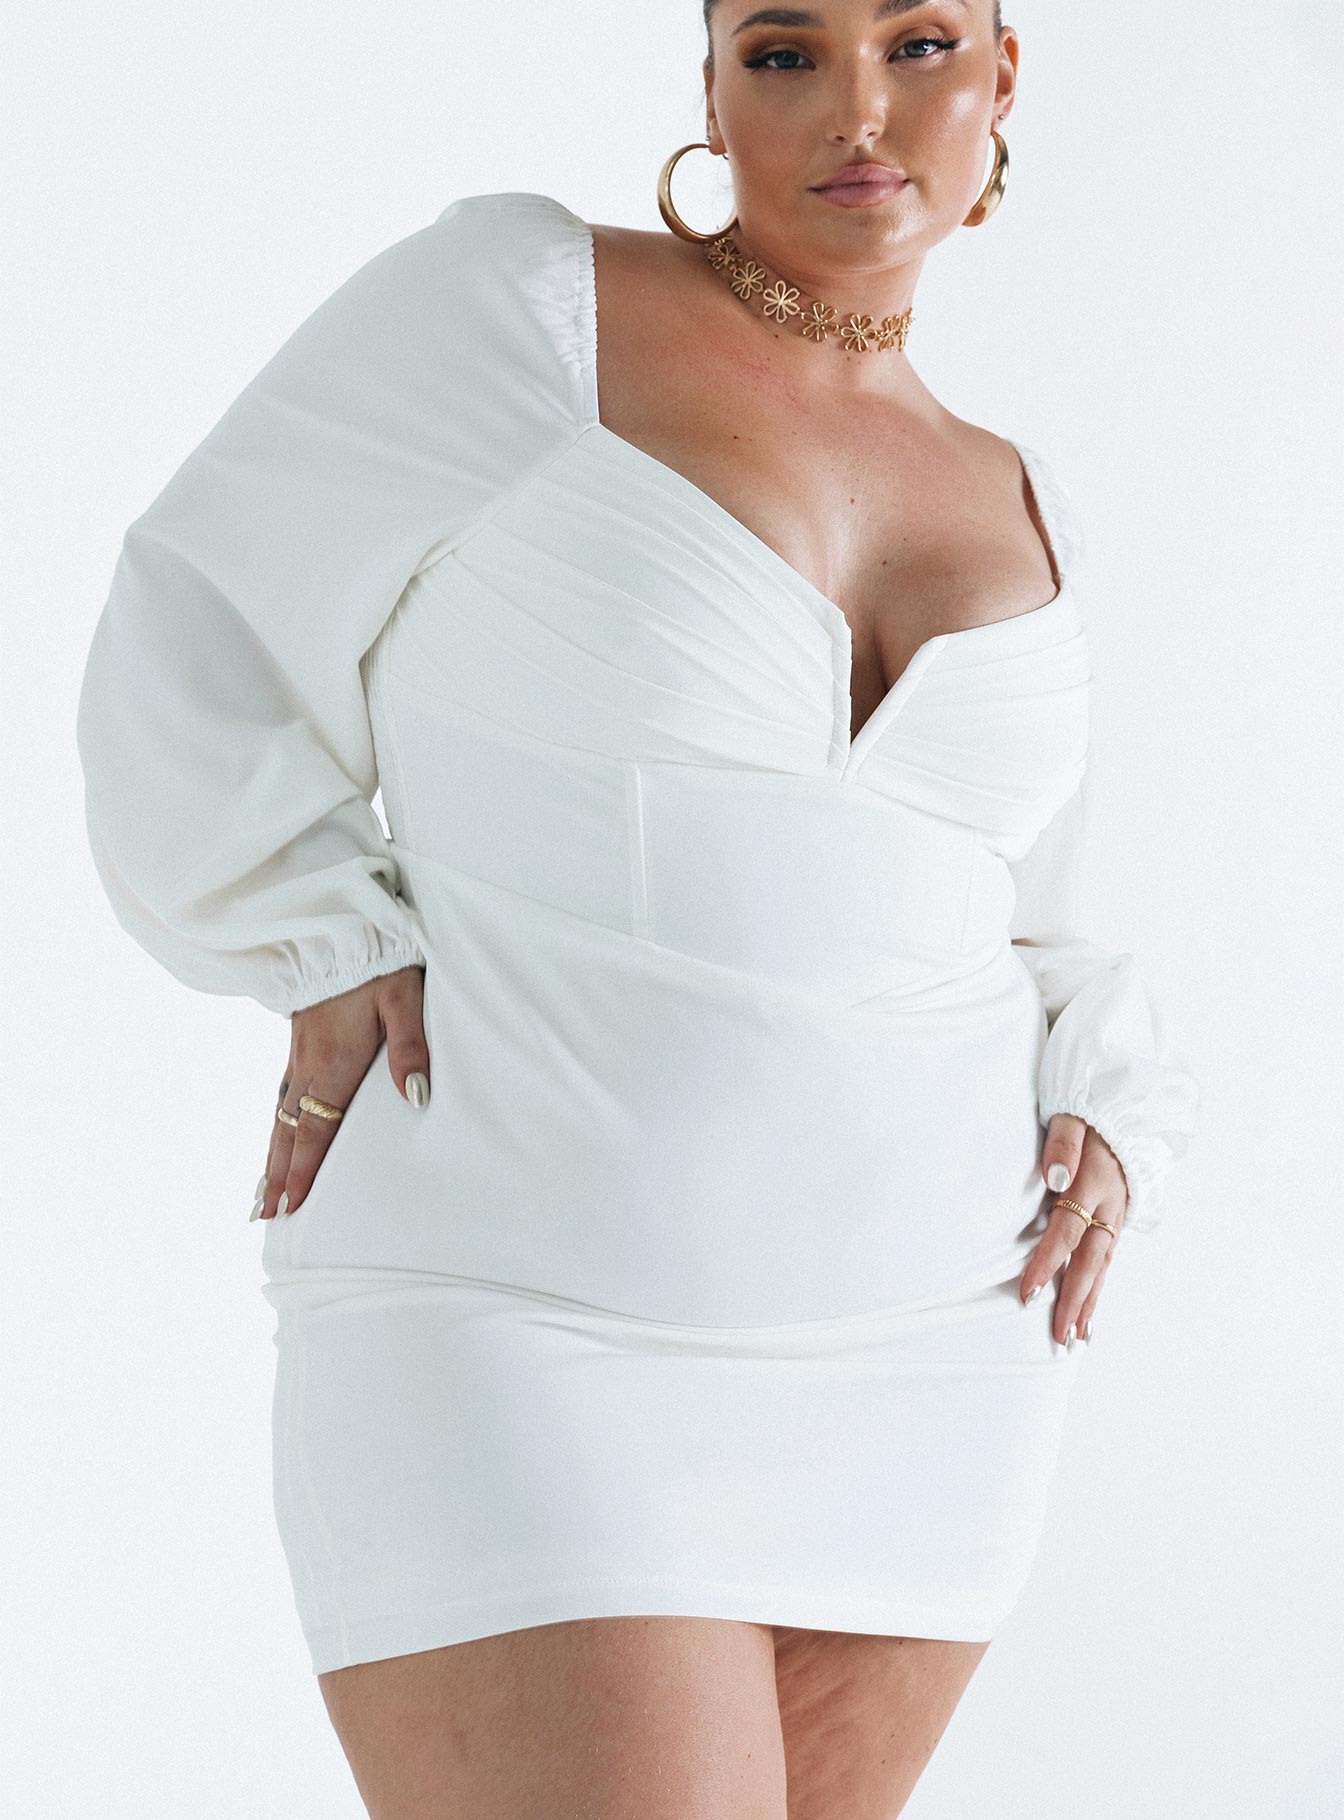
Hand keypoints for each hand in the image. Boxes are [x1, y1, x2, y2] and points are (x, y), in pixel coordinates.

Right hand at [253, 964, 429, 1219]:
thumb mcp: (404, 999)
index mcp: (335, 1061)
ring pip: (281, 1114)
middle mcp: (310, 1064)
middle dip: (277, 1175)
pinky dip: (275, 1122)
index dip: (303, 1170)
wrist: (337, 925)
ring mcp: (300, 1052)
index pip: (317, 1129)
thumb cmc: (379, 962)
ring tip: (261, 1191)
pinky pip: (282, 1092)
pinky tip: (277, 1131)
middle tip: (266, 1216)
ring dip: (271, 1154)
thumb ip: (411, 1047)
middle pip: (289, 1131)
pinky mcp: (299, 1038)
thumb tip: (415, 1097)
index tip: (290, 1206)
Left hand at [1018, 1112, 1126, 1345]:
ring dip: (1089, 1302)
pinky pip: (1108, 1258)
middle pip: (1090, 1259)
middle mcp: (1110, 1204)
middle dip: (1074, 1299)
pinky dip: (1099, 1287)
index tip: (1029, 1293)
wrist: (1125, 1106)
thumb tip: (1055, 1179)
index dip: (1049, 1262)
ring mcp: (1117, 1213)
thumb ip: (1063, 1145)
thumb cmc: (1086, 1112)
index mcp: (1095, 1180)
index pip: (1067, 1230)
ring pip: (1103, 1264)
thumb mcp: (1072, 1116)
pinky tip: (1089, 1314)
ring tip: (1076, 1338)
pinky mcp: (1118, 1218)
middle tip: (1059, 1337)